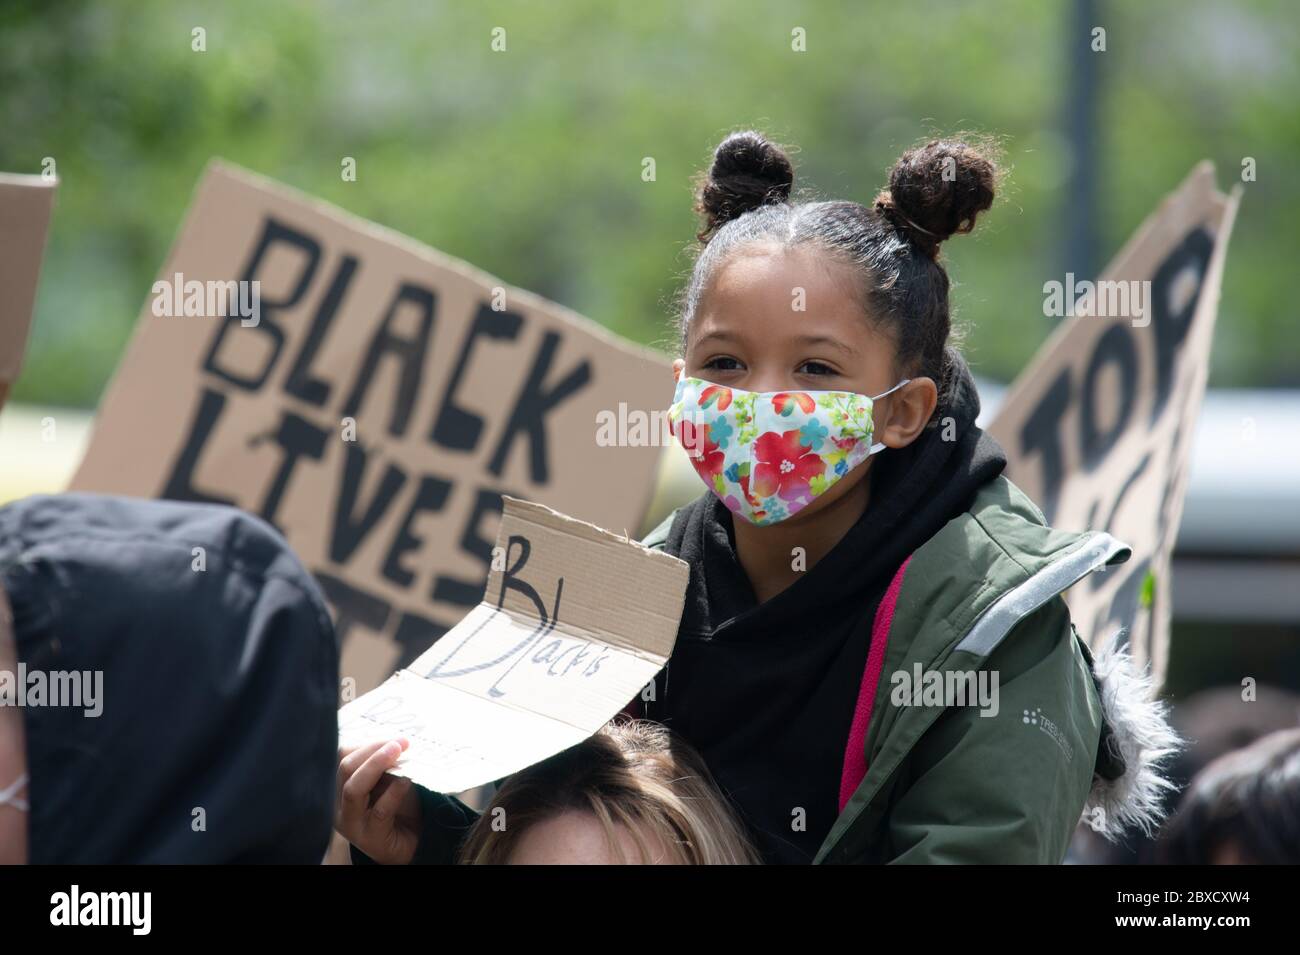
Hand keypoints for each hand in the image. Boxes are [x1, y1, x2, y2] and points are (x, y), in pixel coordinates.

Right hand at [335, 739, 421, 864]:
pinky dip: (394, 791)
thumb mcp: (387, 781)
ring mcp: (351, 824)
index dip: (367, 744)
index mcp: (339, 787)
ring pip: (353, 788)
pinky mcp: (371, 838)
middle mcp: (338, 806)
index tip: (393, 738)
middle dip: (373, 751)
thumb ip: (383, 764)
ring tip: (399, 753)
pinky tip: (406, 781)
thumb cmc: (398, 808)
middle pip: (344, 769)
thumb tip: (393, 741)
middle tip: (400, 743)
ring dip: (377, 765)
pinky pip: (379, 810)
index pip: (341, 757)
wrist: (411, 842)